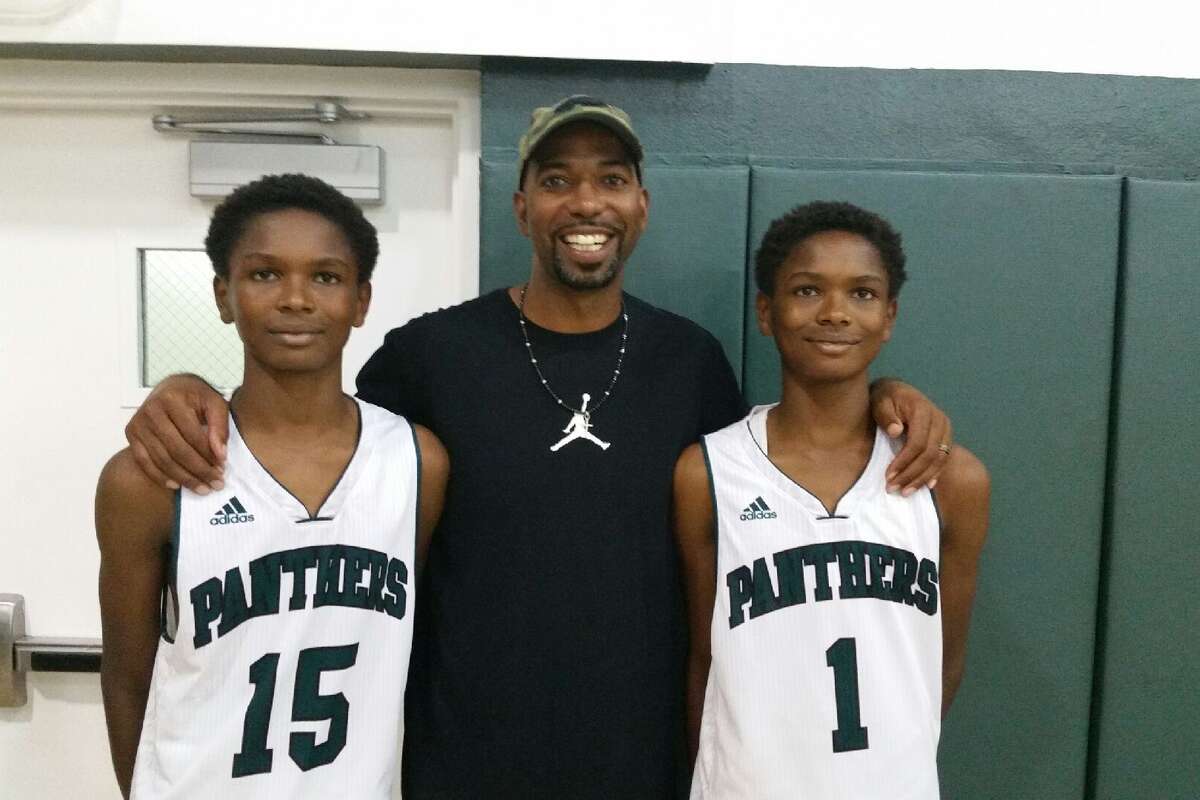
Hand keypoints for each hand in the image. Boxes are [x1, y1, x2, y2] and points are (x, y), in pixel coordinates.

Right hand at [124, 375, 228, 493]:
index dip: (209, 455)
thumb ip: (220, 426)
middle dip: (199, 471)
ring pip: (162, 459)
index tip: (222, 469)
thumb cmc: (195, 396)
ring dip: (183, 478)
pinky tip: (176, 485)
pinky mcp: (130, 434)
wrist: (169, 387)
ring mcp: (138, 423)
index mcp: (172, 400)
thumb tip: (220, 455)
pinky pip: (144, 461)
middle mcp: (151, 411)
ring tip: (202, 488)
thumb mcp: (214, 402)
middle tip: (215, 485)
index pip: (193, 435)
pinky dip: (160, 476)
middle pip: (177, 450)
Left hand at [870, 379, 952, 494]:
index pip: (917, 443)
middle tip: (893, 488)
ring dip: (922, 478)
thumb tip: (896, 431)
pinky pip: (944, 458)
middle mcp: (939, 419)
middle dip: (911, 474)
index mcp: (923, 410)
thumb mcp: (880, 402)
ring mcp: (945, 428)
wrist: (897, 391)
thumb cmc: (885, 397)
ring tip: (905, 492)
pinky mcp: (946, 436)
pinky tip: (926, 486)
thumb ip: (886, 415)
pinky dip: (935, 473)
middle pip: (930, 454)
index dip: (904, 462)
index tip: (888, 476)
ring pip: (939, 459)